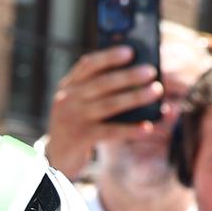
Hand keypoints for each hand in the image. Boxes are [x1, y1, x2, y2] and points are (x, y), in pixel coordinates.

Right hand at [42, 49, 161, 177]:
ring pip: (109, 105)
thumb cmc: (77, 126)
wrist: (55, 159)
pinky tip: (147, 127)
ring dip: (135, 97)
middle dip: (128, 76)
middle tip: (151, 71)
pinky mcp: (80, 138)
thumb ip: (98, 91)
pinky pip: (110, 132)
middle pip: (102, 83)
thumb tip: (137, 80)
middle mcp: (68, 99)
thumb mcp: (79, 105)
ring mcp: (73, 119)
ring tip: (156, 91)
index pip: (88, 65)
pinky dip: (130, 129)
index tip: (130, 51)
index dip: (109, 57)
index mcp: (68, 86)